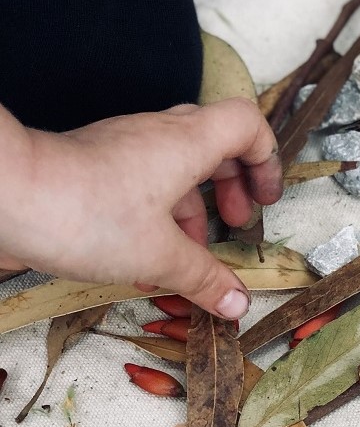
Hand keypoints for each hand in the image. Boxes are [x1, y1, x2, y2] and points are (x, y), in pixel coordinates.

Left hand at [0, 99, 281, 317]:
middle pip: (214, 145)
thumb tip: (237, 303)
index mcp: (187, 143)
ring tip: (189, 255)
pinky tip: (147, 259)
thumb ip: (206, 278)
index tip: (265, 199)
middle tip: (234, 221)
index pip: (246, 124)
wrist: (2, 197)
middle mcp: (157, 136)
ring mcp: (122, 149)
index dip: (266, 159)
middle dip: (232, 187)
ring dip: (192, 209)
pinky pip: (142, 184)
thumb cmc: (85, 212)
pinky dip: (157, 216)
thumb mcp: (161, 256)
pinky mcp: (94, 169)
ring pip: (175, 168)